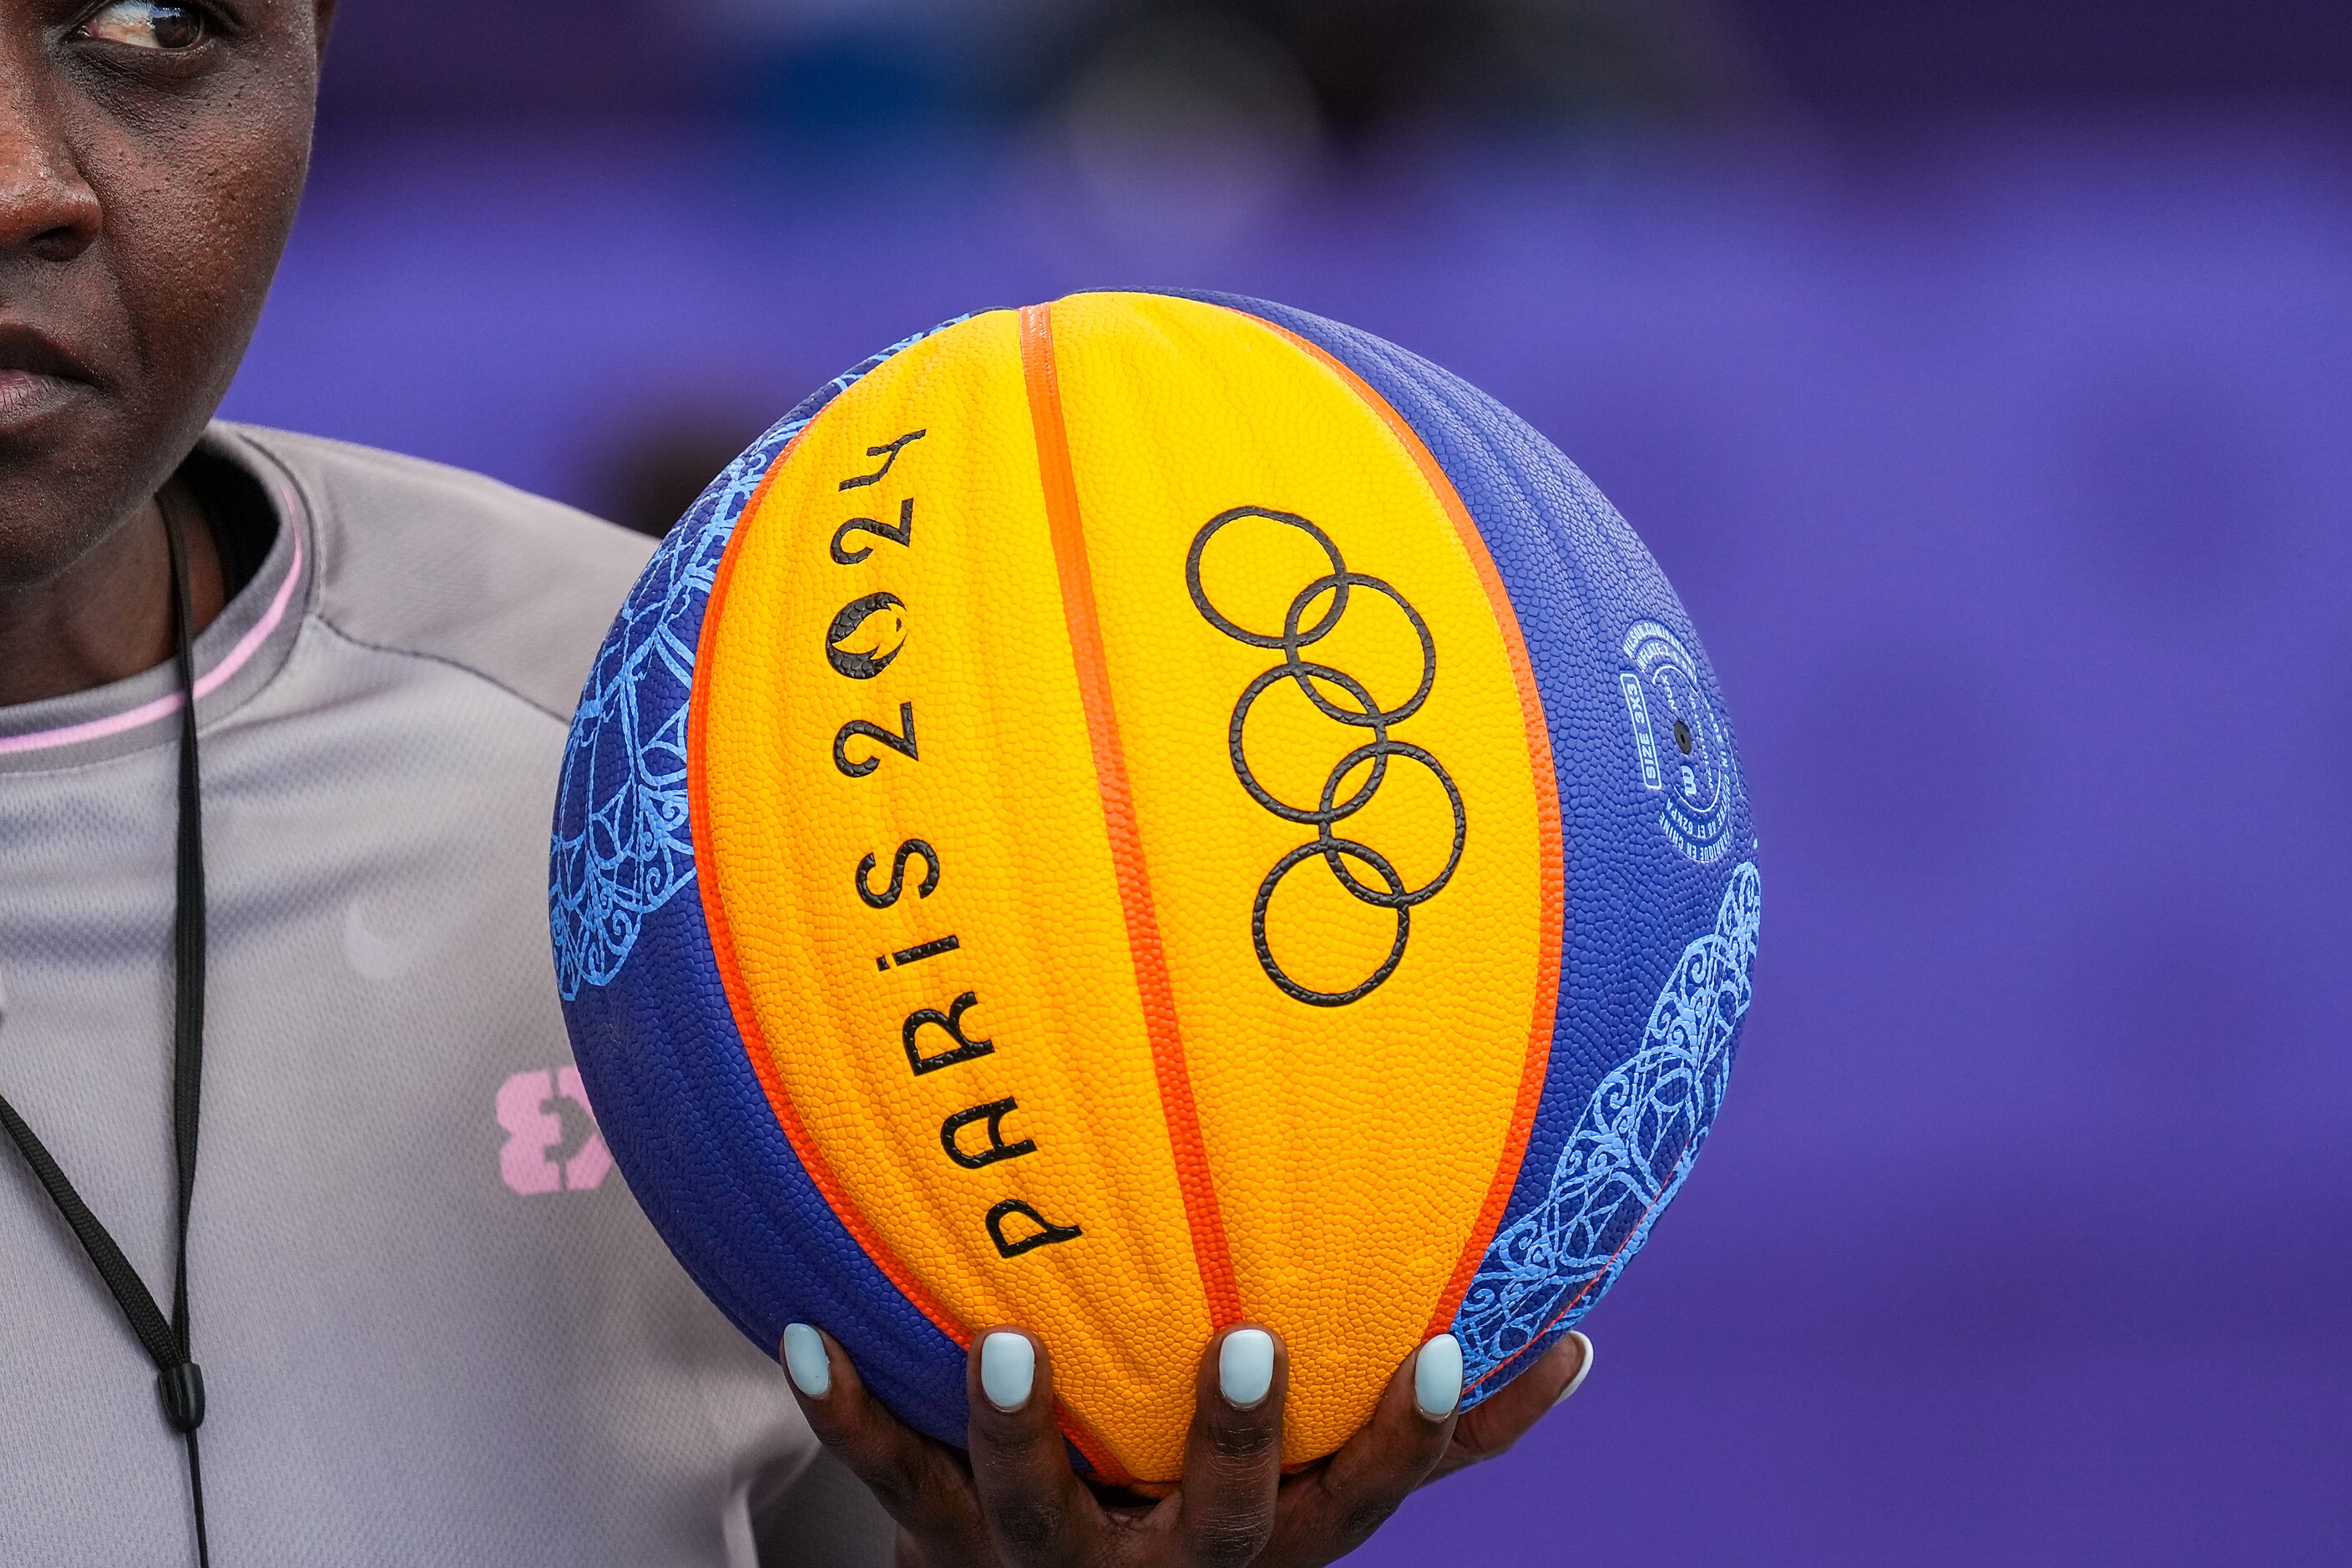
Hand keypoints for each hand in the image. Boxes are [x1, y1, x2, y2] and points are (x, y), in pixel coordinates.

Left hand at [779, 1319, 1592, 1566]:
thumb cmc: (1212, 1542)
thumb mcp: (1320, 1509)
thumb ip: (1427, 1442)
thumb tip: (1580, 1346)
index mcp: (1271, 1549)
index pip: (1363, 1499)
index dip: (1414, 1439)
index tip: (1451, 1346)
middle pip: (1216, 1521)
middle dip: (1230, 1441)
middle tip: (1243, 1341)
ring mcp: (1050, 1564)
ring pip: (1033, 1506)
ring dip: (1019, 1426)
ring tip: (1003, 1335)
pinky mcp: (945, 1548)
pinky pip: (891, 1481)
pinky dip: (847, 1410)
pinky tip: (802, 1329)